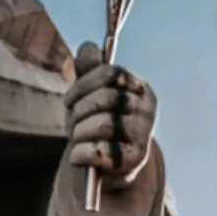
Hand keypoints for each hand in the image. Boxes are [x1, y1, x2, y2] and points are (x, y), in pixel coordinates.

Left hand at [64, 42, 157, 190]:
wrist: (109, 168)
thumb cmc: (98, 126)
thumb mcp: (91, 96)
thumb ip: (89, 71)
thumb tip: (88, 46)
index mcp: (140, 89)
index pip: (111, 73)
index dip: (82, 85)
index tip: (68, 100)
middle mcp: (148, 110)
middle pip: (106, 98)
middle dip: (79, 111)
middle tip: (72, 123)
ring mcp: (144, 136)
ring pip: (103, 125)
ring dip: (79, 132)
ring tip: (77, 139)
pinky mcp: (134, 161)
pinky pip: (99, 151)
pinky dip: (80, 154)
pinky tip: (78, 156)